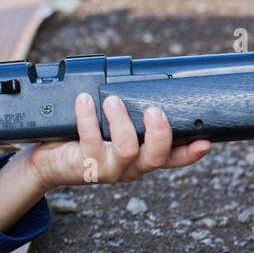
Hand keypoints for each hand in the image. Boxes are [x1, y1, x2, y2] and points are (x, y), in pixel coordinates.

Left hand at [15, 92, 209, 191]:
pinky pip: (90, 141)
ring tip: (112, 100)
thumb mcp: (110, 130)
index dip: (191, 153)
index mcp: (141, 158)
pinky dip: (88, 117)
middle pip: (155, 157)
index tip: (205, 141)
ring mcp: (108, 168)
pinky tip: (84, 101)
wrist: (48, 161)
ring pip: (126, 149)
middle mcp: (129, 167)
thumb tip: (142, 83)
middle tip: (155, 111)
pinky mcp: (85, 165)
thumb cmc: (81, 140)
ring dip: (121, 121)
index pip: (172, 159)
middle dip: (160, 133)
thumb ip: (129, 115)